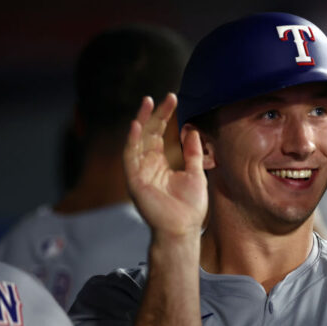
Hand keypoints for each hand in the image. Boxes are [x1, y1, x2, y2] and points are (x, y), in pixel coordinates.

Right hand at [124, 94, 207, 238]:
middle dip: (156, 114)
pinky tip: (136, 125)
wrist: (183, 229)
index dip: (166, 116)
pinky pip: (130, 156)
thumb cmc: (190, 206)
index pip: (162, 133)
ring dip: (141, 121)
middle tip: (165, 97)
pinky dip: (132, 141)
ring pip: (137, 140)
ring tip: (147, 102)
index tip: (173, 99)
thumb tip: (192, 130)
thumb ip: (193, 153)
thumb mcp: (196, 173)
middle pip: (150, 133)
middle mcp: (148, 164)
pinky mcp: (134, 180)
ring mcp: (140, 171)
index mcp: (162, 162)